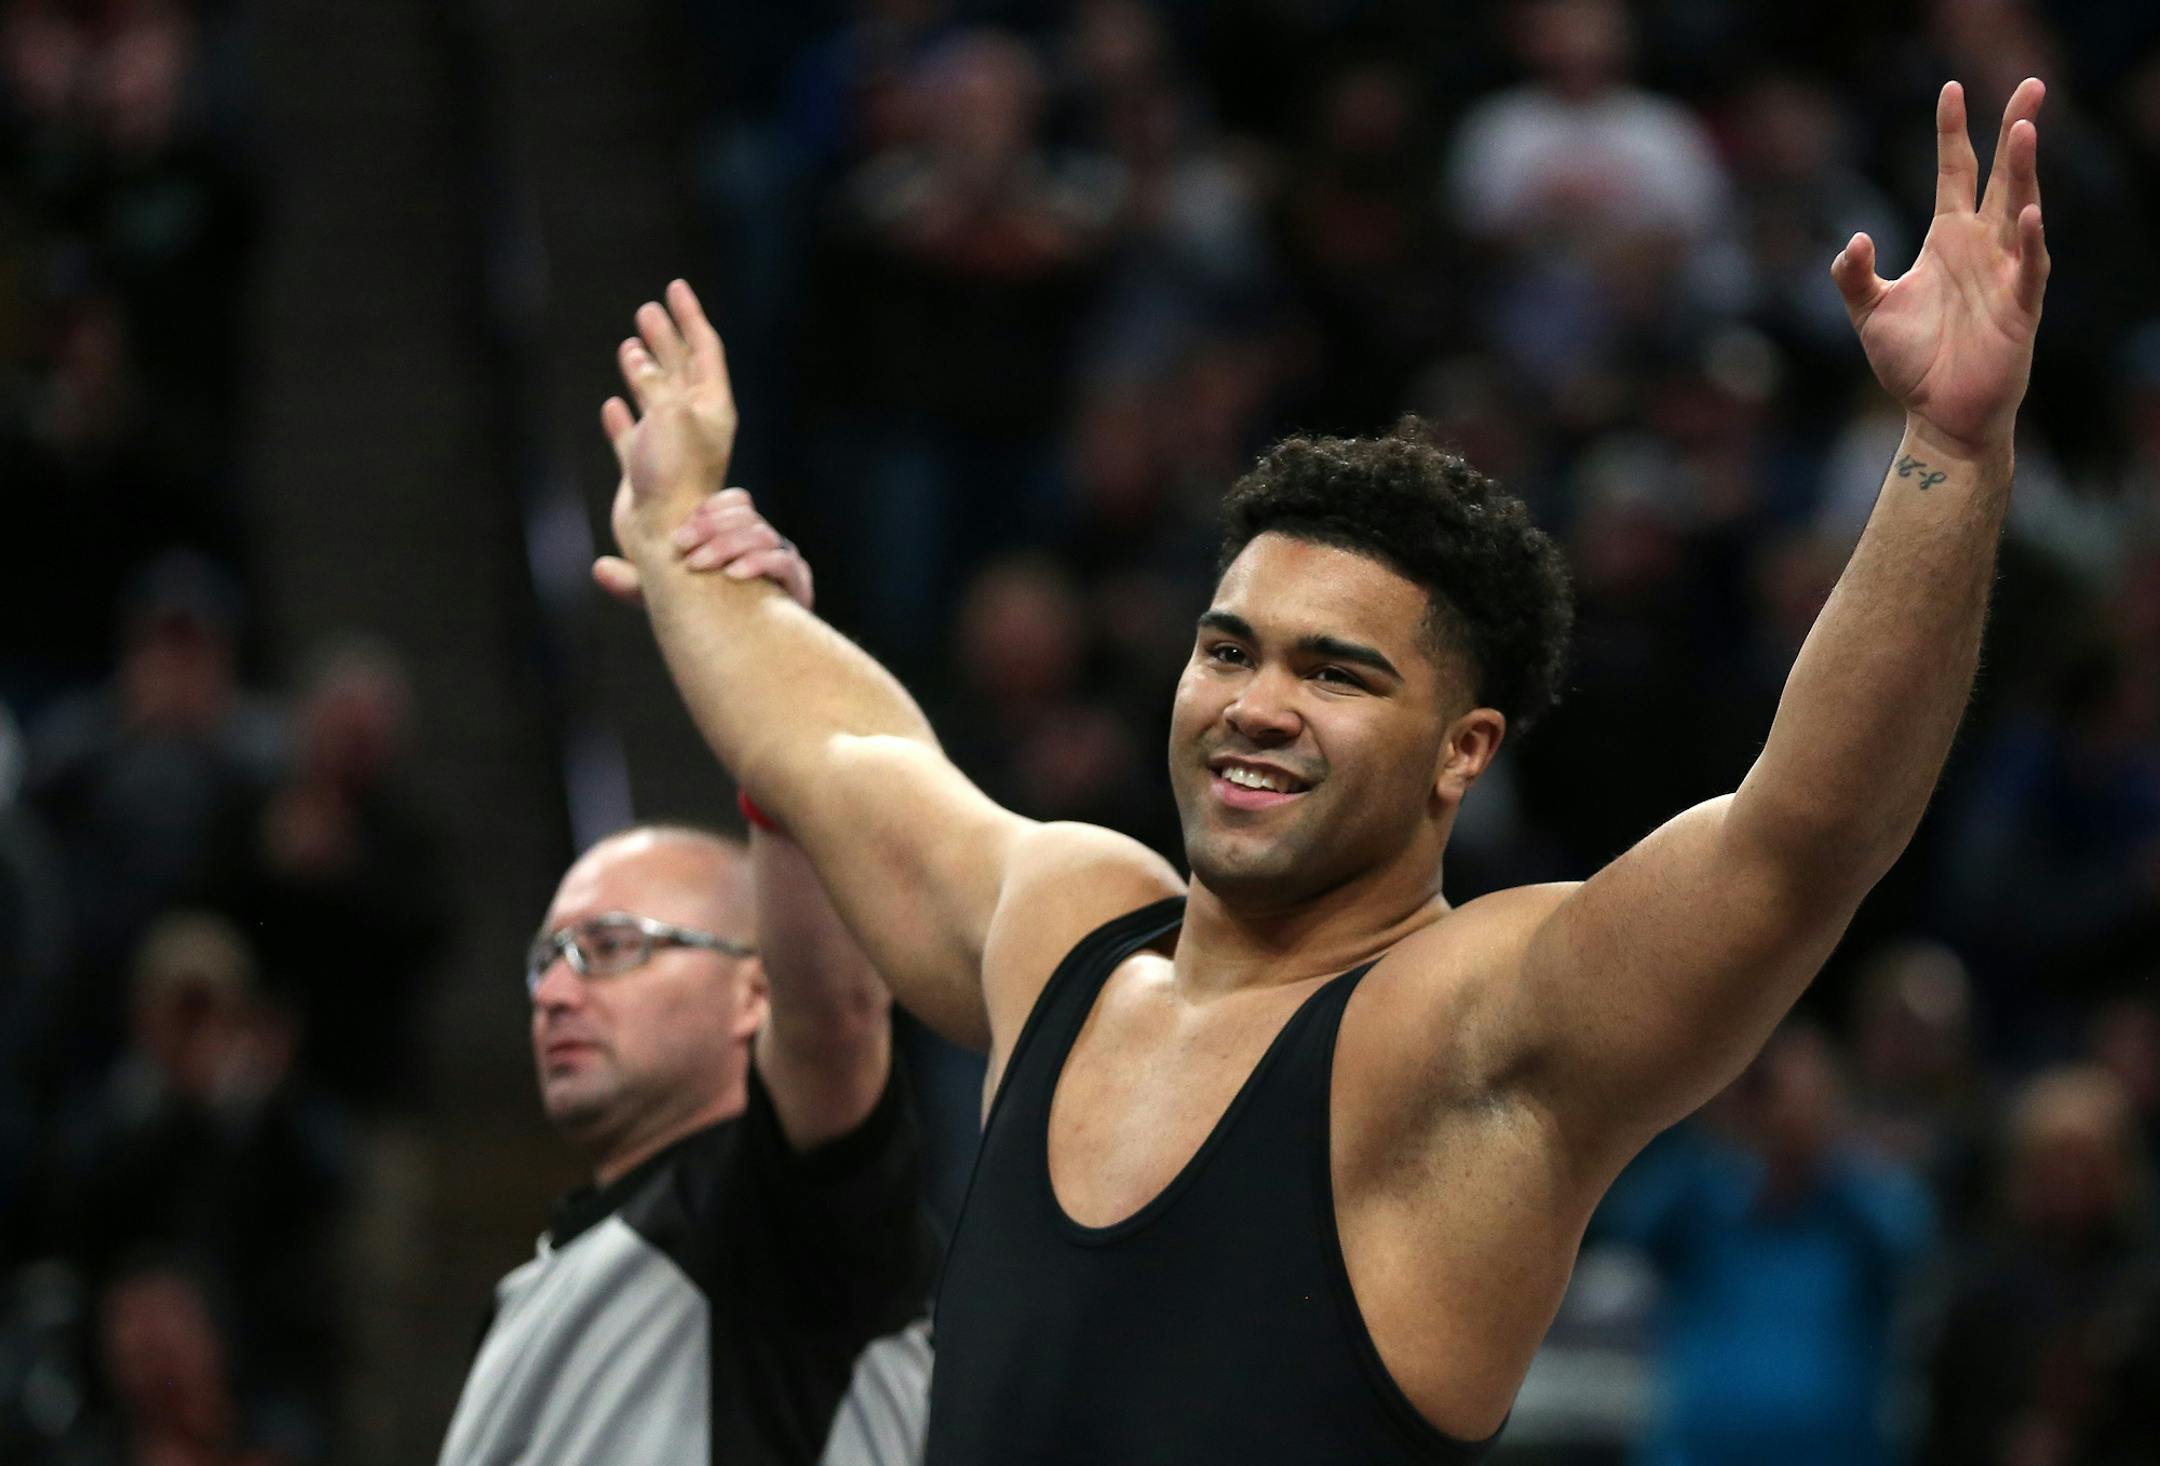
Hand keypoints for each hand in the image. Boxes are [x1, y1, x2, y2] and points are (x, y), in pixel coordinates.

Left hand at [593, 487, 814, 609]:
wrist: (750, 660)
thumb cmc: (706, 623)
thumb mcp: (666, 600)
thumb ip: (636, 583)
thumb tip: (598, 569)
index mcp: (738, 536)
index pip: (735, 501)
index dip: (707, 510)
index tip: (679, 534)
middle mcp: (763, 544)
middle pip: (746, 514)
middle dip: (711, 527)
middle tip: (682, 547)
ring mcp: (782, 562)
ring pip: (762, 533)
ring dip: (729, 544)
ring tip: (700, 564)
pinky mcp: (797, 586)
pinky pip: (784, 562)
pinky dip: (759, 563)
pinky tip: (734, 575)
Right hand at [594, 280, 737, 576]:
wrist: (665, 536)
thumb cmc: (675, 475)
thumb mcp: (669, 413)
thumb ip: (655, 381)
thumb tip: (637, 356)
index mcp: (713, 408)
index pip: (704, 350)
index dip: (689, 317)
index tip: (675, 287)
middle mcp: (695, 426)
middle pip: (681, 369)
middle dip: (665, 338)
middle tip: (647, 310)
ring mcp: (669, 449)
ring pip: (656, 400)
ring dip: (643, 372)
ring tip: (630, 347)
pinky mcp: (645, 472)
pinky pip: (633, 436)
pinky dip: (624, 418)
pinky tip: (613, 405)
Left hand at [1832, 79, 2049, 457]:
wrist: (1937, 414)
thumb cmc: (1911, 362)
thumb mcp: (1869, 312)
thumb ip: (1852, 275)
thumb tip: (1854, 240)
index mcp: (1947, 240)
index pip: (1953, 173)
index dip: (1951, 134)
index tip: (1949, 90)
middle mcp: (1981, 247)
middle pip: (2000, 176)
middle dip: (2013, 130)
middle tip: (2029, 84)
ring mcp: (2004, 273)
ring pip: (2019, 209)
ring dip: (2024, 172)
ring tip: (2026, 128)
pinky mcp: (2019, 307)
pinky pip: (2028, 268)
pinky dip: (2027, 242)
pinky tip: (2025, 214)